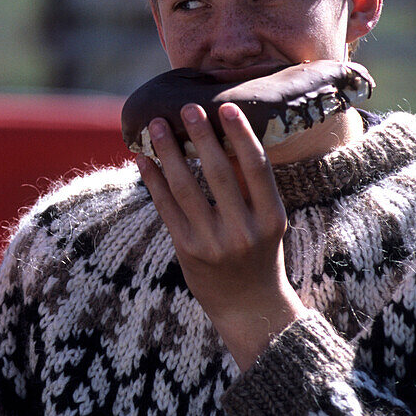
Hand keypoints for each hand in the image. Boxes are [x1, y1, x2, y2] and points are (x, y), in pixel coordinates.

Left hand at [137, 102, 307, 369]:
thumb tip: (224, 139)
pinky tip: (143, 159)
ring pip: (186, 187)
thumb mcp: (268, 223)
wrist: (249, 308)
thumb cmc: (259, 255)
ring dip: (169, 152)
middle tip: (188, 107)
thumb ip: (250, 190)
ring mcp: (213, 242)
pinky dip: (153, 180)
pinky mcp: (187, 250)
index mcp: (272, 218)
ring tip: (157, 125)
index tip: (227, 108)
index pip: (257, 168)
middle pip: (219, 173)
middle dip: (202, 136)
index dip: (242, 136)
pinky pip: (166, 207)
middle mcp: (243, 230)